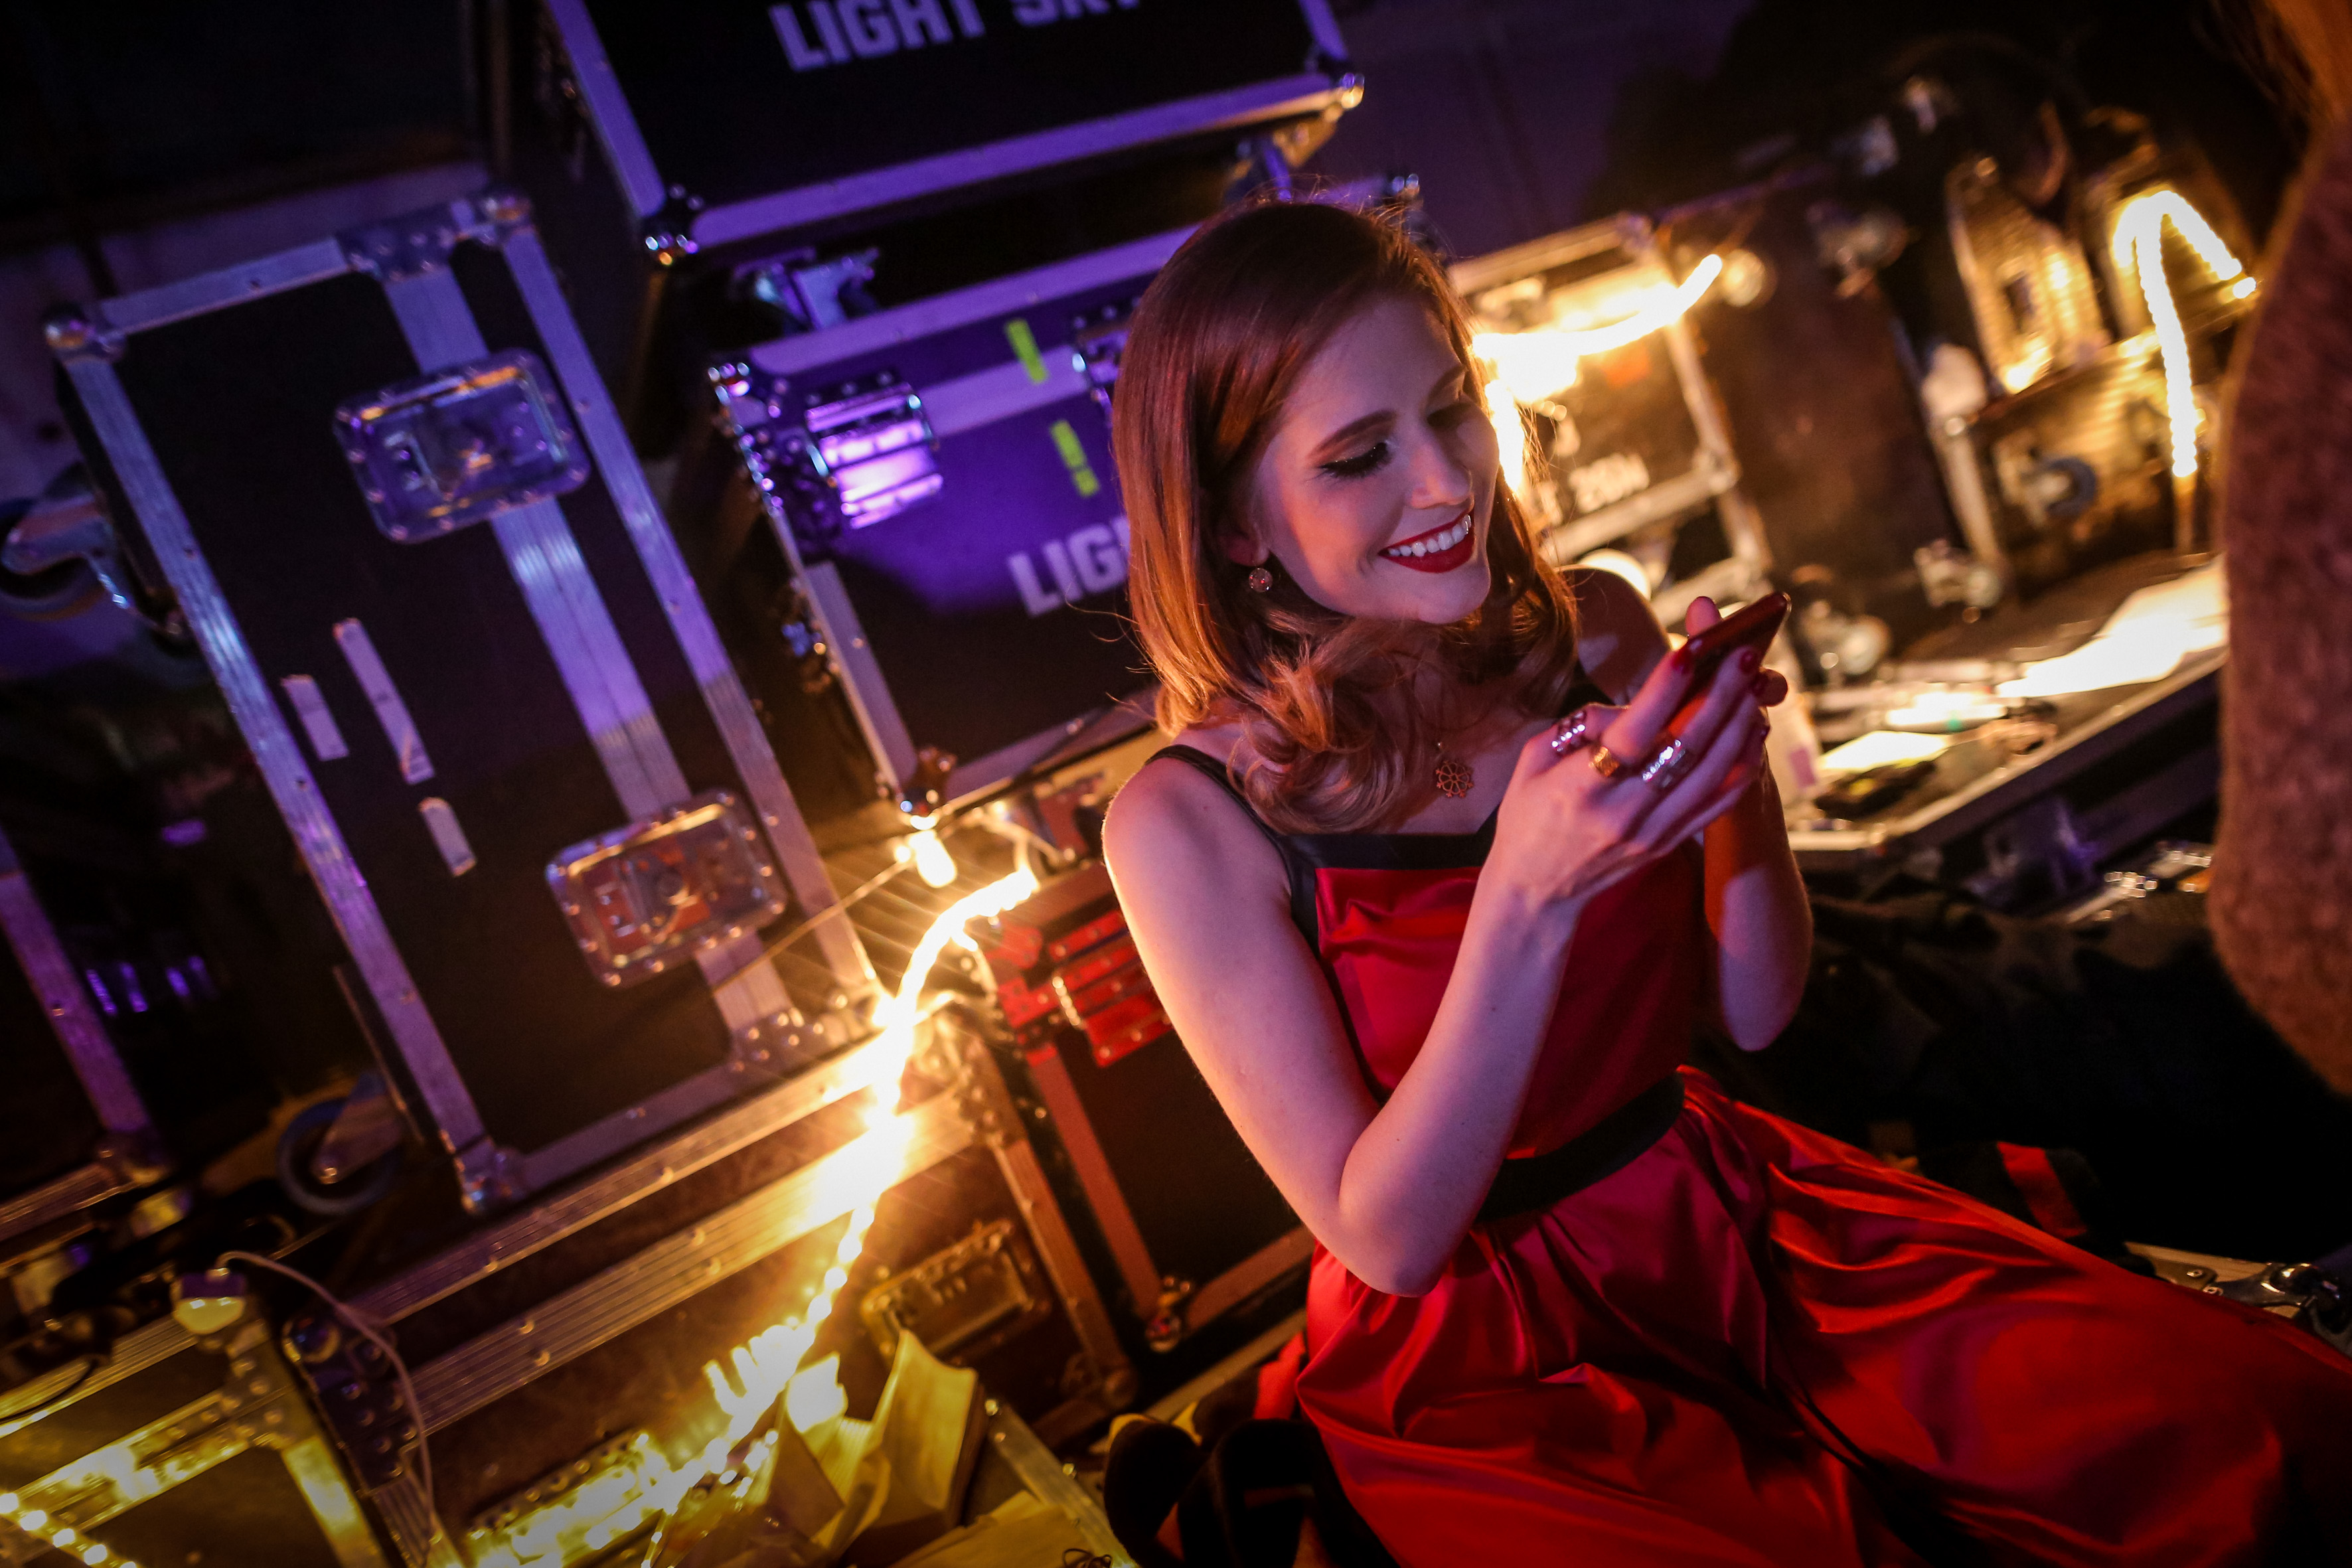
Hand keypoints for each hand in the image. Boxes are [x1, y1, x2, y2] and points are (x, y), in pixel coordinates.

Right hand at [1490, 601, 1773, 912]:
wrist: (1536, 891)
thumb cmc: (1528, 815)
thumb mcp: (1532, 761)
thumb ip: (1582, 725)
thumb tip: (1633, 706)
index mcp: (1580, 789)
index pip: (1632, 736)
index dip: (1664, 692)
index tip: (1690, 651)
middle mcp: (1623, 813)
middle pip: (1685, 749)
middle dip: (1719, 695)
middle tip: (1744, 654)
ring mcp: (1652, 831)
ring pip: (1712, 773)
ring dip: (1739, 724)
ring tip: (1754, 682)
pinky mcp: (1669, 843)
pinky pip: (1718, 803)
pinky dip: (1743, 765)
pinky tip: (1754, 730)